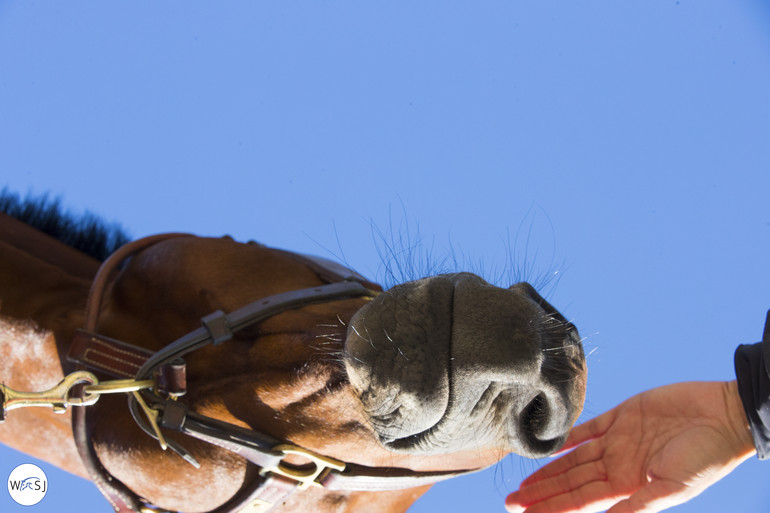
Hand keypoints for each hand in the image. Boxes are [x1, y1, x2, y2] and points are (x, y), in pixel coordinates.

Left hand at [505, 381, 755, 512]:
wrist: (723, 416)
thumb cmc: (705, 457)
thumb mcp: (672, 488)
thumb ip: (636, 505)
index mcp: (628, 486)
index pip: (579, 501)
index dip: (552, 507)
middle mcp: (617, 466)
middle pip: (569, 482)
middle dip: (541, 494)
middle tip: (511, 501)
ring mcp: (617, 441)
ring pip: (571, 459)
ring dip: (547, 470)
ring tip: (521, 483)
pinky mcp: (621, 416)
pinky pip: (585, 429)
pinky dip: (565, 436)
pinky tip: (544, 443)